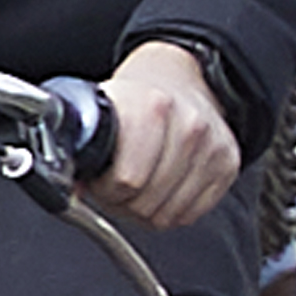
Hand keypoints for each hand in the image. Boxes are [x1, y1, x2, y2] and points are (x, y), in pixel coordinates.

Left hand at [98, 40, 247, 229]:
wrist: (178, 81)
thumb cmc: (133, 105)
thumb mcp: (99, 115)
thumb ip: (82, 152)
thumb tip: (67, 191)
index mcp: (153, 108)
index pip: (127, 180)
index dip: (106, 190)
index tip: (100, 181)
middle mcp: (189, 126)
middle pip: (146, 202)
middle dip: (123, 203)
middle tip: (117, 187)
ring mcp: (213, 146)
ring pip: (168, 214)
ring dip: (146, 210)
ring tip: (138, 187)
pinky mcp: (228, 164)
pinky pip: (190, 214)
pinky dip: (170, 211)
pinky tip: (160, 190)